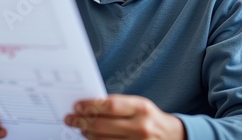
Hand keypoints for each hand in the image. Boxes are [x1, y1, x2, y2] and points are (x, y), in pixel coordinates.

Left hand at [64, 94, 185, 139]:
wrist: (172, 136)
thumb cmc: (149, 117)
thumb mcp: (138, 105)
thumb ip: (117, 104)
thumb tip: (90, 105)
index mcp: (141, 108)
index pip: (110, 105)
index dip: (90, 106)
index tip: (77, 106)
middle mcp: (141, 127)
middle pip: (103, 125)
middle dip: (83, 121)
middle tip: (70, 119)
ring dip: (87, 134)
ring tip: (79, 128)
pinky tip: (90, 138)